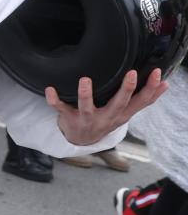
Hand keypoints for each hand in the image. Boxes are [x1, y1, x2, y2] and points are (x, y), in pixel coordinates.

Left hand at [47, 70, 165, 146]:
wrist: (81, 140)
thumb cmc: (106, 119)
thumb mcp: (126, 112)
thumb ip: (144, 99)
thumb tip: (165, 83)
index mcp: (122, 115)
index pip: (141, 102)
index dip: (150, 89)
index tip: (157, 73)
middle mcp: (106, 117)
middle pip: (118, 104)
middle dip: (126, 90)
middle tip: (131, 73)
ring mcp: (86, 119)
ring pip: (86, 107)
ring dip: (85, 94)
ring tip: (86, 80)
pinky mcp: (68, 117)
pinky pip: (59, 108)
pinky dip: (53, 99)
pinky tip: (50, 89)